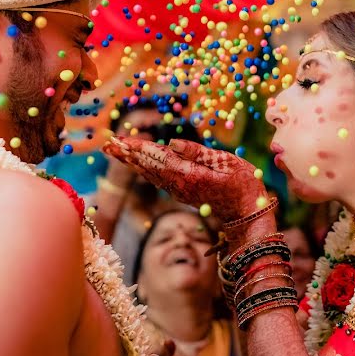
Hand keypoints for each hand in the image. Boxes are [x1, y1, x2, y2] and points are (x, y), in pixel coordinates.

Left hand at [103, 137, 265, 220]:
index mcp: (190, 175)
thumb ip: (199, 153)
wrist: (247, 214)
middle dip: (127, 154)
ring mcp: (179, 191)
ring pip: (150, 173)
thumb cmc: (244, 185)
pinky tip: (136, 162)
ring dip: (131, 161)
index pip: (158, 158)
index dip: (138, 148)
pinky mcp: (182, 192)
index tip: (120, 140)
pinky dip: (144, 168)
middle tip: (107, 143)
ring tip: (115, 149)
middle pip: (148, 166)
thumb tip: (171, 143)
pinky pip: (158, 178)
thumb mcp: (227, 163)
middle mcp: (179, 185)